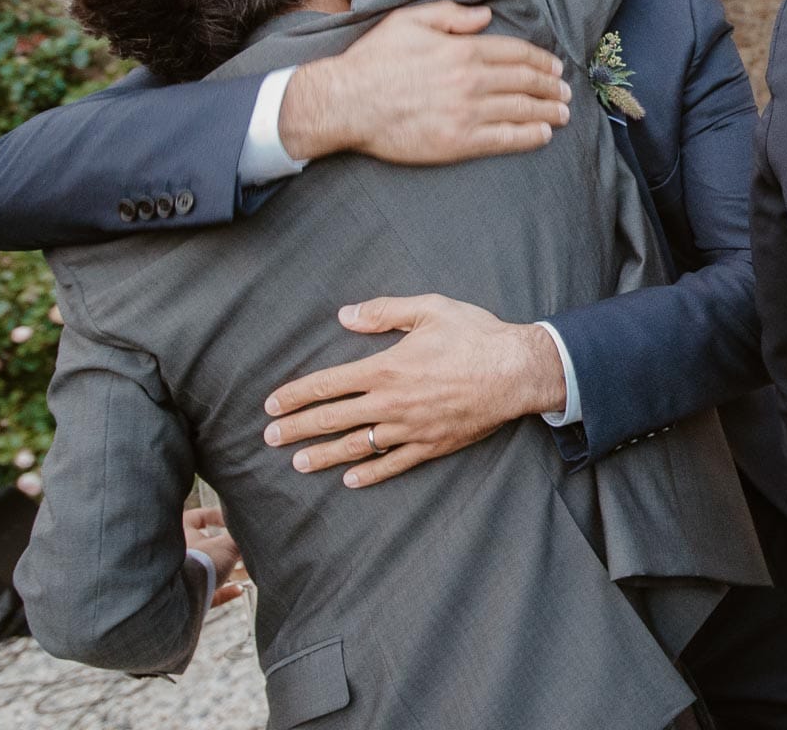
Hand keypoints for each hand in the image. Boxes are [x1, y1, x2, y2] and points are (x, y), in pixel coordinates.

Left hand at [183, 507, 244, 607]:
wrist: (182, 597)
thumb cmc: (198, 564)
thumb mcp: (228, 544)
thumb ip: (240, 537)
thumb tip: (251, 534)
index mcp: (181, 532)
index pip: (199, 516)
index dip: (219, 517)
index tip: (234, 524)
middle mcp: (178, 553)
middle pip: (207, 546)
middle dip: (228, 549)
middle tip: (243, 550)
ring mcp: (181, 576)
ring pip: (208, 570)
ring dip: (230, 571)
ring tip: (246, 572)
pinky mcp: (187, 596)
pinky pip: (208, 591)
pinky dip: (225, 591)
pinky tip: (238, 589)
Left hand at [262, 295, 568, 489]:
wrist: (517, 371)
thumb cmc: (475, 335)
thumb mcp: (430, 308)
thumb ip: (384, 312)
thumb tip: (345, 315)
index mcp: (386, 368)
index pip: (328, 384)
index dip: (296, 395)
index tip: (272, 405)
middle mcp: (391, 403)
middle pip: (333, 418)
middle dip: (297, 428)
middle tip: (269, 438)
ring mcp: (410, 428)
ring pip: (357, 446)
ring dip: (324, 455)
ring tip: (299, 463)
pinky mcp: (432, 445)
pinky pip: (394, 464)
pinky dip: (370, 473)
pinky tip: (350, 479)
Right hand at [281, 1, 571, 164]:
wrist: (346, 102)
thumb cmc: (374, 60)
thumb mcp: (409, 20)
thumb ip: (450, 13)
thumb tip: (486, 15)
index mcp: (461, 49)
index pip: (515, 53)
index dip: (540, 61)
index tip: (554, 67)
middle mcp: (470, 80)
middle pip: (524, 81)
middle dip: (550, 86)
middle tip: (565, 91)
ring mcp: (466, 112)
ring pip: (521, 110)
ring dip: (548, 111)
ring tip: (563, 113)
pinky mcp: (458, 141)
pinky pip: (505, 139)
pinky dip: (530, 136)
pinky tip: (544, 134)